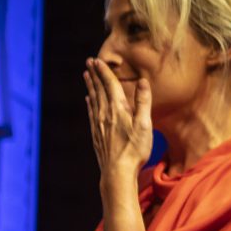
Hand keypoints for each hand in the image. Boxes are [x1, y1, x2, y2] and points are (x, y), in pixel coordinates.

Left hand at [84, 58, 152, 185]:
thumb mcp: (144, 124)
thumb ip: (143, 102)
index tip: (98, 59)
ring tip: (86, 75)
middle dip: (95, 74)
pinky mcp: (96, 134)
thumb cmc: (135, 149)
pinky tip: (88, 100)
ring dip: (90, 86)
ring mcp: (99, 124)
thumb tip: (143, 81)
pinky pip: (91, 113)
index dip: (104, 72)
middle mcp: (105, 114)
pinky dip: (89, 103)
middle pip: (99, 90)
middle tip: (89, 61)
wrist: (117, 171)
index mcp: (118, 109)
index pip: (110, 85)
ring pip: (93, 99)